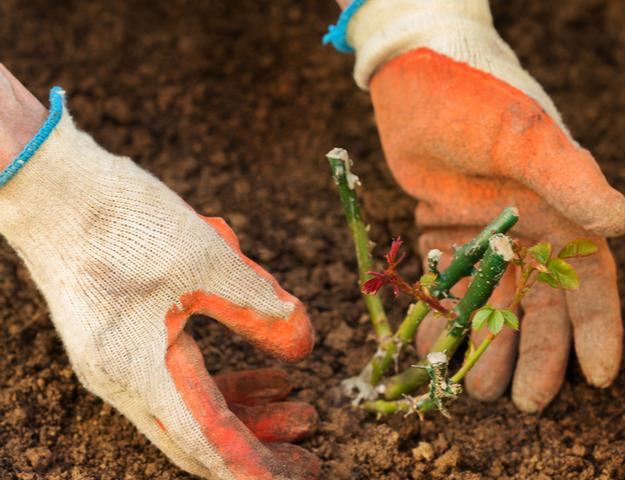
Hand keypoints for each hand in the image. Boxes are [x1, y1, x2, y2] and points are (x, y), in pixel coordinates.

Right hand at [0, 68, 318, 478]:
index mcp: (142, 371)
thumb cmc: (126, 221)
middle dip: (260, 445)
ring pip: (193, 410)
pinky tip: (267, 372)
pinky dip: (223, 384)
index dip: (257, 466)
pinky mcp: (121, 343)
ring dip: (247, 411)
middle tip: (312, 448)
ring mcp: (118, 364)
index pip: (211, 442)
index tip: (300, 477)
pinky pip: (179, 382)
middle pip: (202, 436)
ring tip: (299, 407)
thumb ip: (261, 309)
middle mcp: (124, 381)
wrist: (51, 188)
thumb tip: (305, 347)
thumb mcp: (210, 261)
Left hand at [344, 0, 624, 411]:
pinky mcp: (445, 239)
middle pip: (543, 308)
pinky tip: (431, 349)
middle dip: (539, 356)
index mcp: (564, 213)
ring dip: (489, 347)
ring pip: (496, 308)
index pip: (591, 281)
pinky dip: (444, 320)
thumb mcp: (525, 135)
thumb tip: (623, 221)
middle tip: (527, 402)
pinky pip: (450, 292)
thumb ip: (569, 177)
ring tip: (476, 386)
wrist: (418, 73)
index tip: (601, 376)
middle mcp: (531, 234)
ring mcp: (488, 240)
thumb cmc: (479, 97)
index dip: (598, 329)